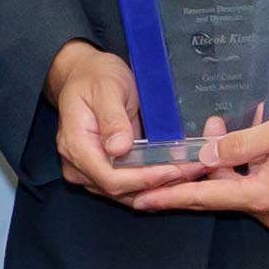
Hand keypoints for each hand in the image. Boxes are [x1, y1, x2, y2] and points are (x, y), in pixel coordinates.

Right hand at [47, 41, 215, 201]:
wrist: (83, 75)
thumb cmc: (94, 77)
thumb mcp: (107, 89)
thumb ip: (112, 119)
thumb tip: (118, 148)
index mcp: (76, 146)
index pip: (110, 179)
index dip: (143, 180)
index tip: (172, 170)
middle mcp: (78, 166)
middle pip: (120, 191)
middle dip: (157, 185)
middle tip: (192, 171)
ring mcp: (88, 172)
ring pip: (127, 193)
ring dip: (159, 186)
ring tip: (189, 171)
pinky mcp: (103, 170)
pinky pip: (128, 185)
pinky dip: (152, 182)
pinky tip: (175, 171)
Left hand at [129, 100, 268, 228]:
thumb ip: (240, 144)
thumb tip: (203, 156)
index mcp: (264, 197)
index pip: (203, 198)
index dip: (167, 196)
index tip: (136, 199)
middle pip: (225, 190)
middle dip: (209, 161)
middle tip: (210, 124)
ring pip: (247, 185)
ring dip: (236, 159)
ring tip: (240, 123)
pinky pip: (268, 185)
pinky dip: (258, 164)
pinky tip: (265, 135)